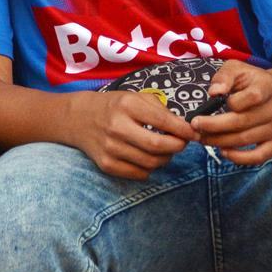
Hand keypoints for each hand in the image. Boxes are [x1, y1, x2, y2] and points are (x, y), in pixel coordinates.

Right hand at [70, 90, 197, 179]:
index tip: (193, 133)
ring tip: (164, 149)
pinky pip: (139, 174)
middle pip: (158, 146)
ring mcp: (110, 148)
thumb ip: (160, 110)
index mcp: (127, 106)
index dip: (184, 130)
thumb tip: (184, 128)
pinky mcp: (106, 164)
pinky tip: (146, 157)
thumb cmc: (113, 107)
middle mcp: (117, 127)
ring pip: (151, 163)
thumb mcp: (135, 97)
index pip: (163, 121)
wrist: (78, 118)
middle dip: (178, 147)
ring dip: (165, 158)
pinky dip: (149, 168)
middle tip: (182, 143)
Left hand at [191, 61, 271, 165]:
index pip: (253, 96)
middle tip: (195, 126)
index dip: (232, 102)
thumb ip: (224, 76)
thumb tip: (214, 92)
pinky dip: (239, 158)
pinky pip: (258, 157)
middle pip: (243, 121)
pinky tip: (223, 151)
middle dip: (214, 126)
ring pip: (245, 139)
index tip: (213, 100)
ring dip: (219, 141)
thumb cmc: (253, 81)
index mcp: (268, 87)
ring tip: (202, 137)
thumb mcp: (238, 68)